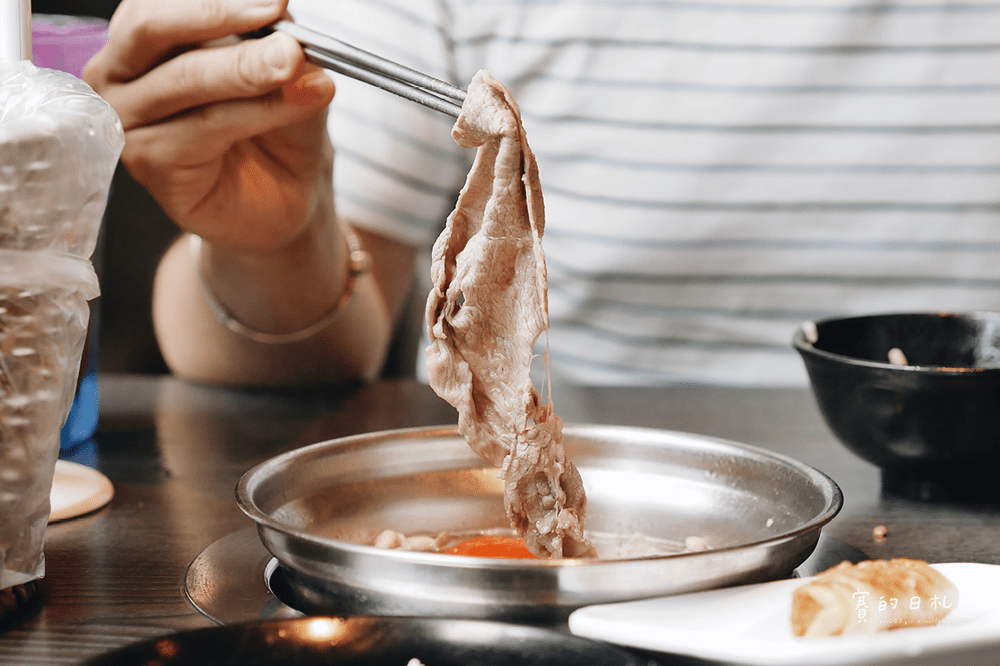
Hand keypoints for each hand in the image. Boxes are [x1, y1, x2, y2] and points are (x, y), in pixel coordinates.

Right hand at [84, 0, 336, 250]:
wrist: (285, 198)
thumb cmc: (276, 128)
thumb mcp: (288, 74)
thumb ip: (280, 46)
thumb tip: (289, 27)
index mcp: (144, 34)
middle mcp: (120, 71)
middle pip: (150, 25)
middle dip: (220, 16)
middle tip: (279, 27)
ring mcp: (129, 118)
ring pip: (184, 78)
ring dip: (246, 69)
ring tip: (297, 63)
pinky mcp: (148, 162)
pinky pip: (205, 126)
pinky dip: (258, 110)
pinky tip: (299, 103)